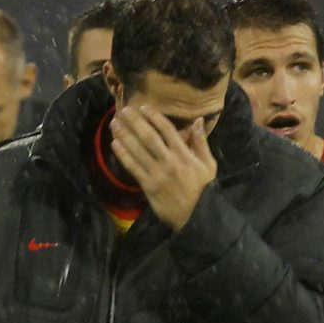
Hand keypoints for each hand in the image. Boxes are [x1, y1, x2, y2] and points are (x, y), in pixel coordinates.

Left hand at [110, 101, 217, 230]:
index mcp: (185, 155)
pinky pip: (133, 167)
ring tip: (115, 124)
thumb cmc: (203, 189)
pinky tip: (115, 144)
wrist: (195, 215)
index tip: (144, 107)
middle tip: (123, 110)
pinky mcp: (148, 186)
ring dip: (125, 136)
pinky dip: (123, 155)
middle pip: (149, 137)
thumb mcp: (208, 165)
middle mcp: (170, 161)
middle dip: (135, 122)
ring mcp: (157, 174)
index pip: (168, 131)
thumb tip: (197, 120)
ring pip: (138, 151)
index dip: (155, 117)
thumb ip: (200, 142)